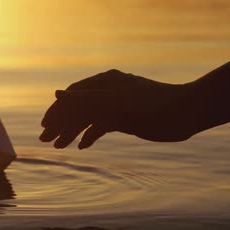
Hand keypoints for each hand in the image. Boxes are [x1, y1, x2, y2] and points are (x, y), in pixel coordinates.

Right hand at [40, 69, 195, 148]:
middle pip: (78, 108)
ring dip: (73, 131)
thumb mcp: (114, 102)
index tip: (43, 126)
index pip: (72, 96)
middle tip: (44, 140)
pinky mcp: (125, 118)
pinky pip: (102, 126)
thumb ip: (84, 100)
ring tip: (58, 146)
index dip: (56, 110)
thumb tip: (56, 94)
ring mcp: (116, 105)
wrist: (185, 112)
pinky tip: (82, 146)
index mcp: (104, 82)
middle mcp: (107, 91)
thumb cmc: (150, 103)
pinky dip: (91, 135)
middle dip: (61, 123)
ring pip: (88, 118)